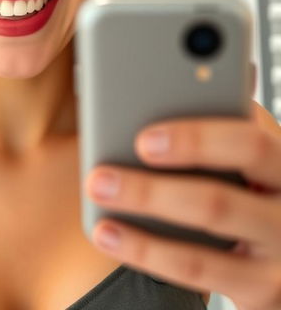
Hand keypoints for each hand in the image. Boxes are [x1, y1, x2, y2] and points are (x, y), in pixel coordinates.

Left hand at [85, 98, 280, 309]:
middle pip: (220, 201)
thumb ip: (221, 114)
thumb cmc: (251, 182)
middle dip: (152, 190)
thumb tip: (186, 73)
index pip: (251, 142)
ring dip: (142, 211)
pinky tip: (107, 234)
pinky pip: (197, 270)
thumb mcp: (246, 149)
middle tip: (100, 178)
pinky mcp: (265, 290)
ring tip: (97, 194)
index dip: (197, 141)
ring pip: (204, 234)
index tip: (142, 139)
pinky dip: (145, 250)